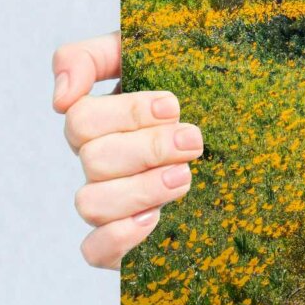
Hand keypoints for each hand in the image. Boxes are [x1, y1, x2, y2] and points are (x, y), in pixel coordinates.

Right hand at [53, 30, 199, 269]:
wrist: (244, 135)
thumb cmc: (192, 88)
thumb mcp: (146, 54)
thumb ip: (91, 57)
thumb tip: (60, 98)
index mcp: (101, 122)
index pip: (81, 119)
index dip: (127, 113)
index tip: (173, 105)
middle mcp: (100, 163)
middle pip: (94, 160)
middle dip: (148, 149)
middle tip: (193, 141)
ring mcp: (110, 203)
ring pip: (91, 204)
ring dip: (141, 189)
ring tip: (185, 177)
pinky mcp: (123, 242)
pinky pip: (94, 251)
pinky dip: (118, 237)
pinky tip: (154, 219)